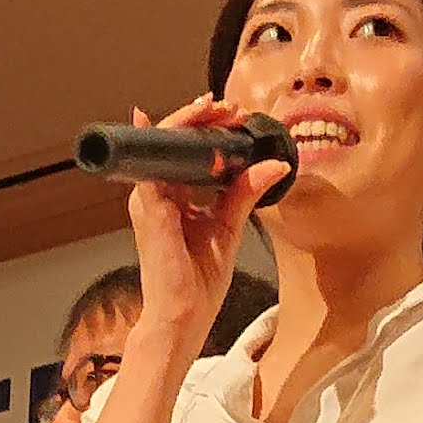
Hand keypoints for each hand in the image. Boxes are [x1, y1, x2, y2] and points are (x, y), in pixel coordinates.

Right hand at [116, 98, 285, 333]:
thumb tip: (273, 164)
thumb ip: (244, 193)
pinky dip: (174, 141)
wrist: (184, 316)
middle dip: (198, 118)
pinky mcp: (150, 208)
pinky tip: (194, 127)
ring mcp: (149, 200)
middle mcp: (156, 194)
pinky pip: (157, 163)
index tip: (232, 116)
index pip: (183, 152)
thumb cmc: (198, 281)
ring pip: (161, 144)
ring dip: (188, 121)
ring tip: (216, 109)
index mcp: (173, 198)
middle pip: (170, 141)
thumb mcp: (229, 227)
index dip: (205, 129)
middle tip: (227, 106)